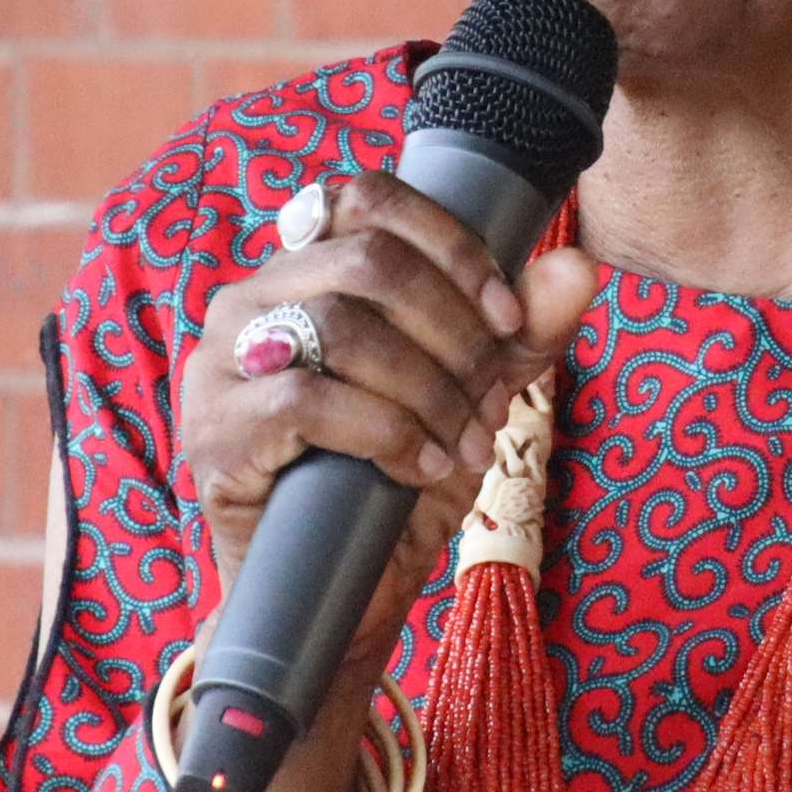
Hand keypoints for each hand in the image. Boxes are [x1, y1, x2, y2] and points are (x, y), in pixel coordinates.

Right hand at [176, 172, 597, 745]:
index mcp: (303, 268)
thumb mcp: (472, 396)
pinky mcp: (213, 433)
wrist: (338, 596)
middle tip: (490, 399)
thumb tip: (578, 268)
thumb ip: (519, 332)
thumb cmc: (394, 480)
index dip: (449, 244)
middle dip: (452, 329)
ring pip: (341, 325)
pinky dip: (385, 432)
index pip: (365, 195)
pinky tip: (419, 467)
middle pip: (366, 259)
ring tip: (463, 443)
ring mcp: (220, 364)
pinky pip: (306, 401)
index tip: (507, 315)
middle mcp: (249, 298)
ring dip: (428, 388)